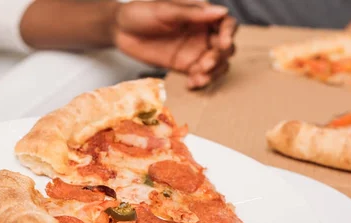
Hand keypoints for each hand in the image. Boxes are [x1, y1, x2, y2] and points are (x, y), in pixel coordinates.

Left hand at [112, 0, 237, 89]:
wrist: (120, 31)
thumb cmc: (141, 13)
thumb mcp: (165, 10)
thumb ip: (192, 13)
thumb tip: (222, 11)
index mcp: (201, 15)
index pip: (227, 23)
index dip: (229, 33)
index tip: (222, 43)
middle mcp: (203, 33)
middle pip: (225, 48)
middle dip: (219, 58)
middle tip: (204, 64)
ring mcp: (195, 51)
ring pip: (217, 64)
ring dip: (213, 73)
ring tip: (198, 78)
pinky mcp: (185, 66)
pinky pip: (201, 75)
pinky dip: (201, 81)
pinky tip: (192, 84)